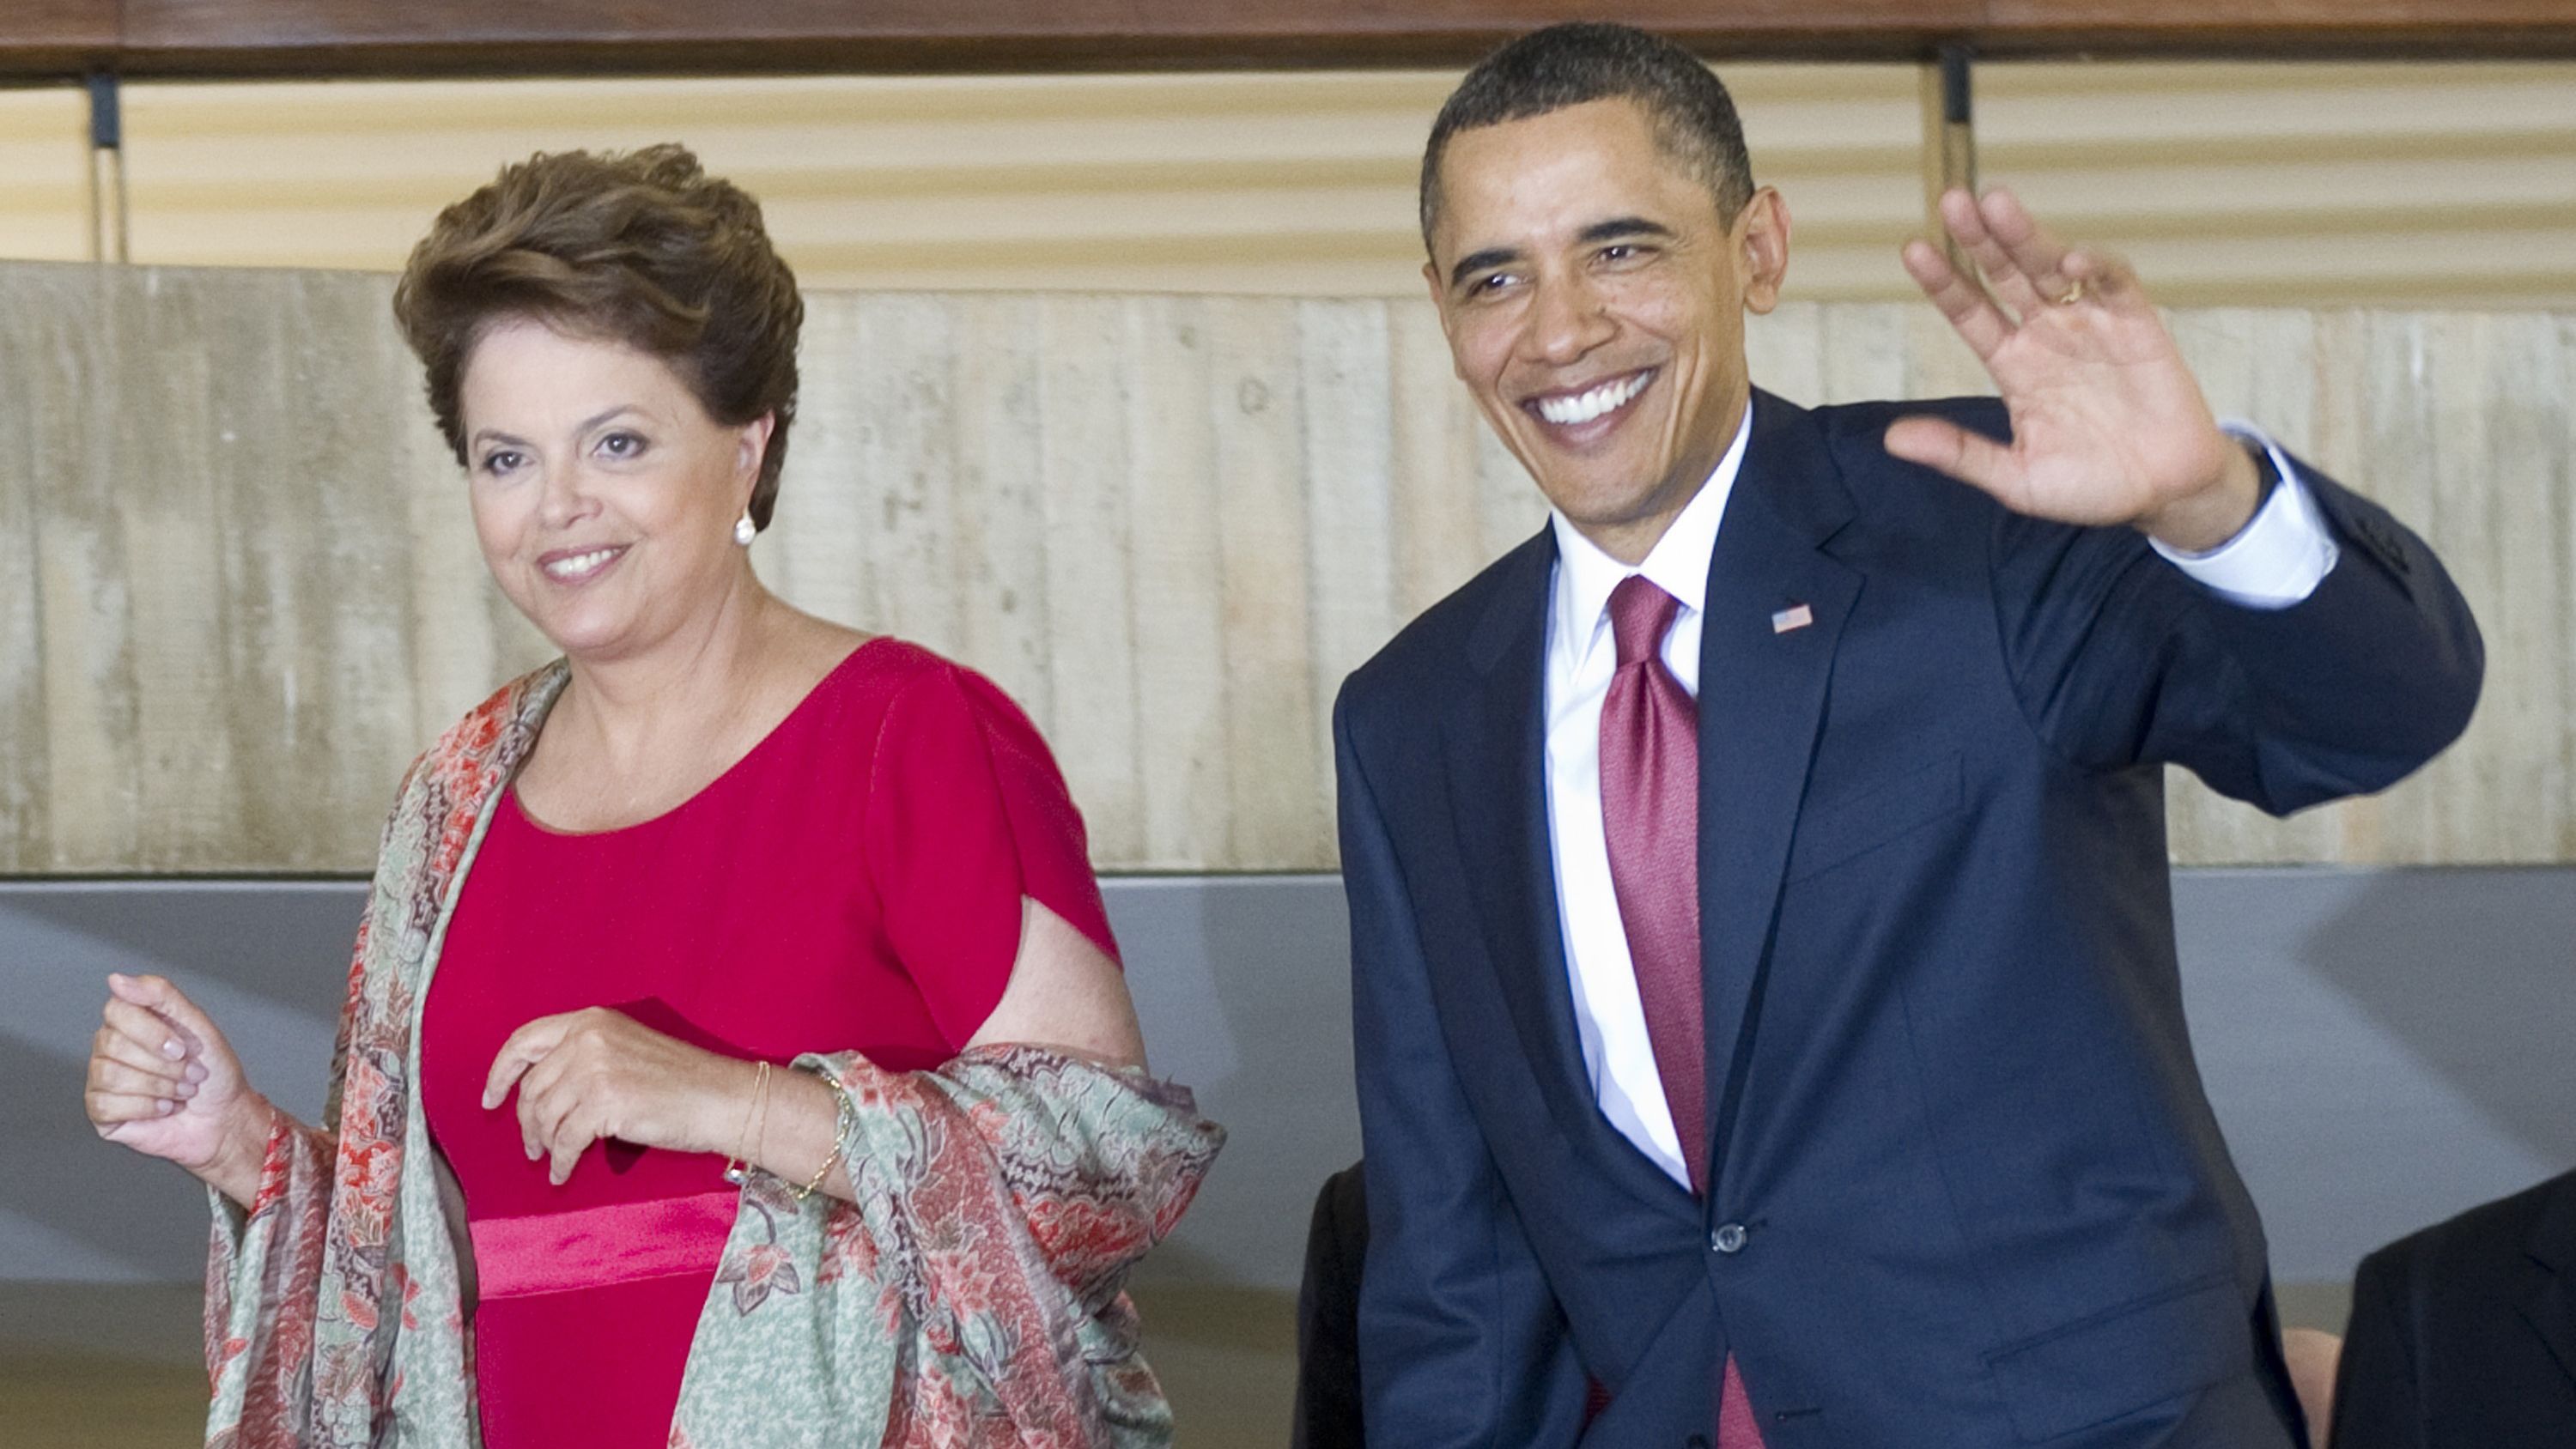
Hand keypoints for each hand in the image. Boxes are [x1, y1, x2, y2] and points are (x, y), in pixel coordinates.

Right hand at [84, 973, 272, 1189]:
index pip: (116, 1010)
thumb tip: (115, 979)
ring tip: (181, 1091)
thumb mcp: (196, 1024)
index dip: (152, 1032)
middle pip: (115, 1045)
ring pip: (111, 1075)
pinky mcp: (100, 1110)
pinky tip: (165, 1108)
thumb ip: (160, 995)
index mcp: (130, 1020)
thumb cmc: (212, 1070)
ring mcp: (101, 1078)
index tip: (183, 1048)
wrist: (223, 1115)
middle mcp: (108, 1046)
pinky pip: (107, 1104)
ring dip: (159, 1086)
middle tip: (190, 1074)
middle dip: (164, 1065)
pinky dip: (147, 1109)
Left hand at [483, 1008, 750, 1185]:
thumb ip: (583, 1057)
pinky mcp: (604, 1103)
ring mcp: (594, 1070)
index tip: (490, 1098)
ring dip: (544, 1144)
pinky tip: (564, 1173)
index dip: (501, 1073)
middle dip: (526, 1122)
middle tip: (531, 1145)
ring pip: (544, 1116)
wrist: (720, 1096)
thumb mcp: (625, 1047)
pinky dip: (561, 1162)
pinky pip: (565, 1141)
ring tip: (552, 1159)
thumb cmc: (682, 1080)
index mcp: (591, 1021)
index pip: (525, 1041)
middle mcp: (587, 1039)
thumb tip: (539, 1094)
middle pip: (532, 1087)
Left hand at [1888, 187, 2262, 551]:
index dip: (1944, 281)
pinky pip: (2114, 284)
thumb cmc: (2089, 486)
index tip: (1912, 249)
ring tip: (1997, 204)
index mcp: (2014, 364)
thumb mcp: (2016, 478)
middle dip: (1981, 239)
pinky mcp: (2138, 325)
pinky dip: (2096, 267)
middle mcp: (2048, 334)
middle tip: (1953, 202)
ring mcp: (2092, 324)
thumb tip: (1891, 440)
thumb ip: (1959, 454)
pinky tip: (2070, 262)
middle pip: (2007, 275)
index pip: (1970, 312)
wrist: (2163, 494)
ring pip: (2053, 267)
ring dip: (2027, 235)